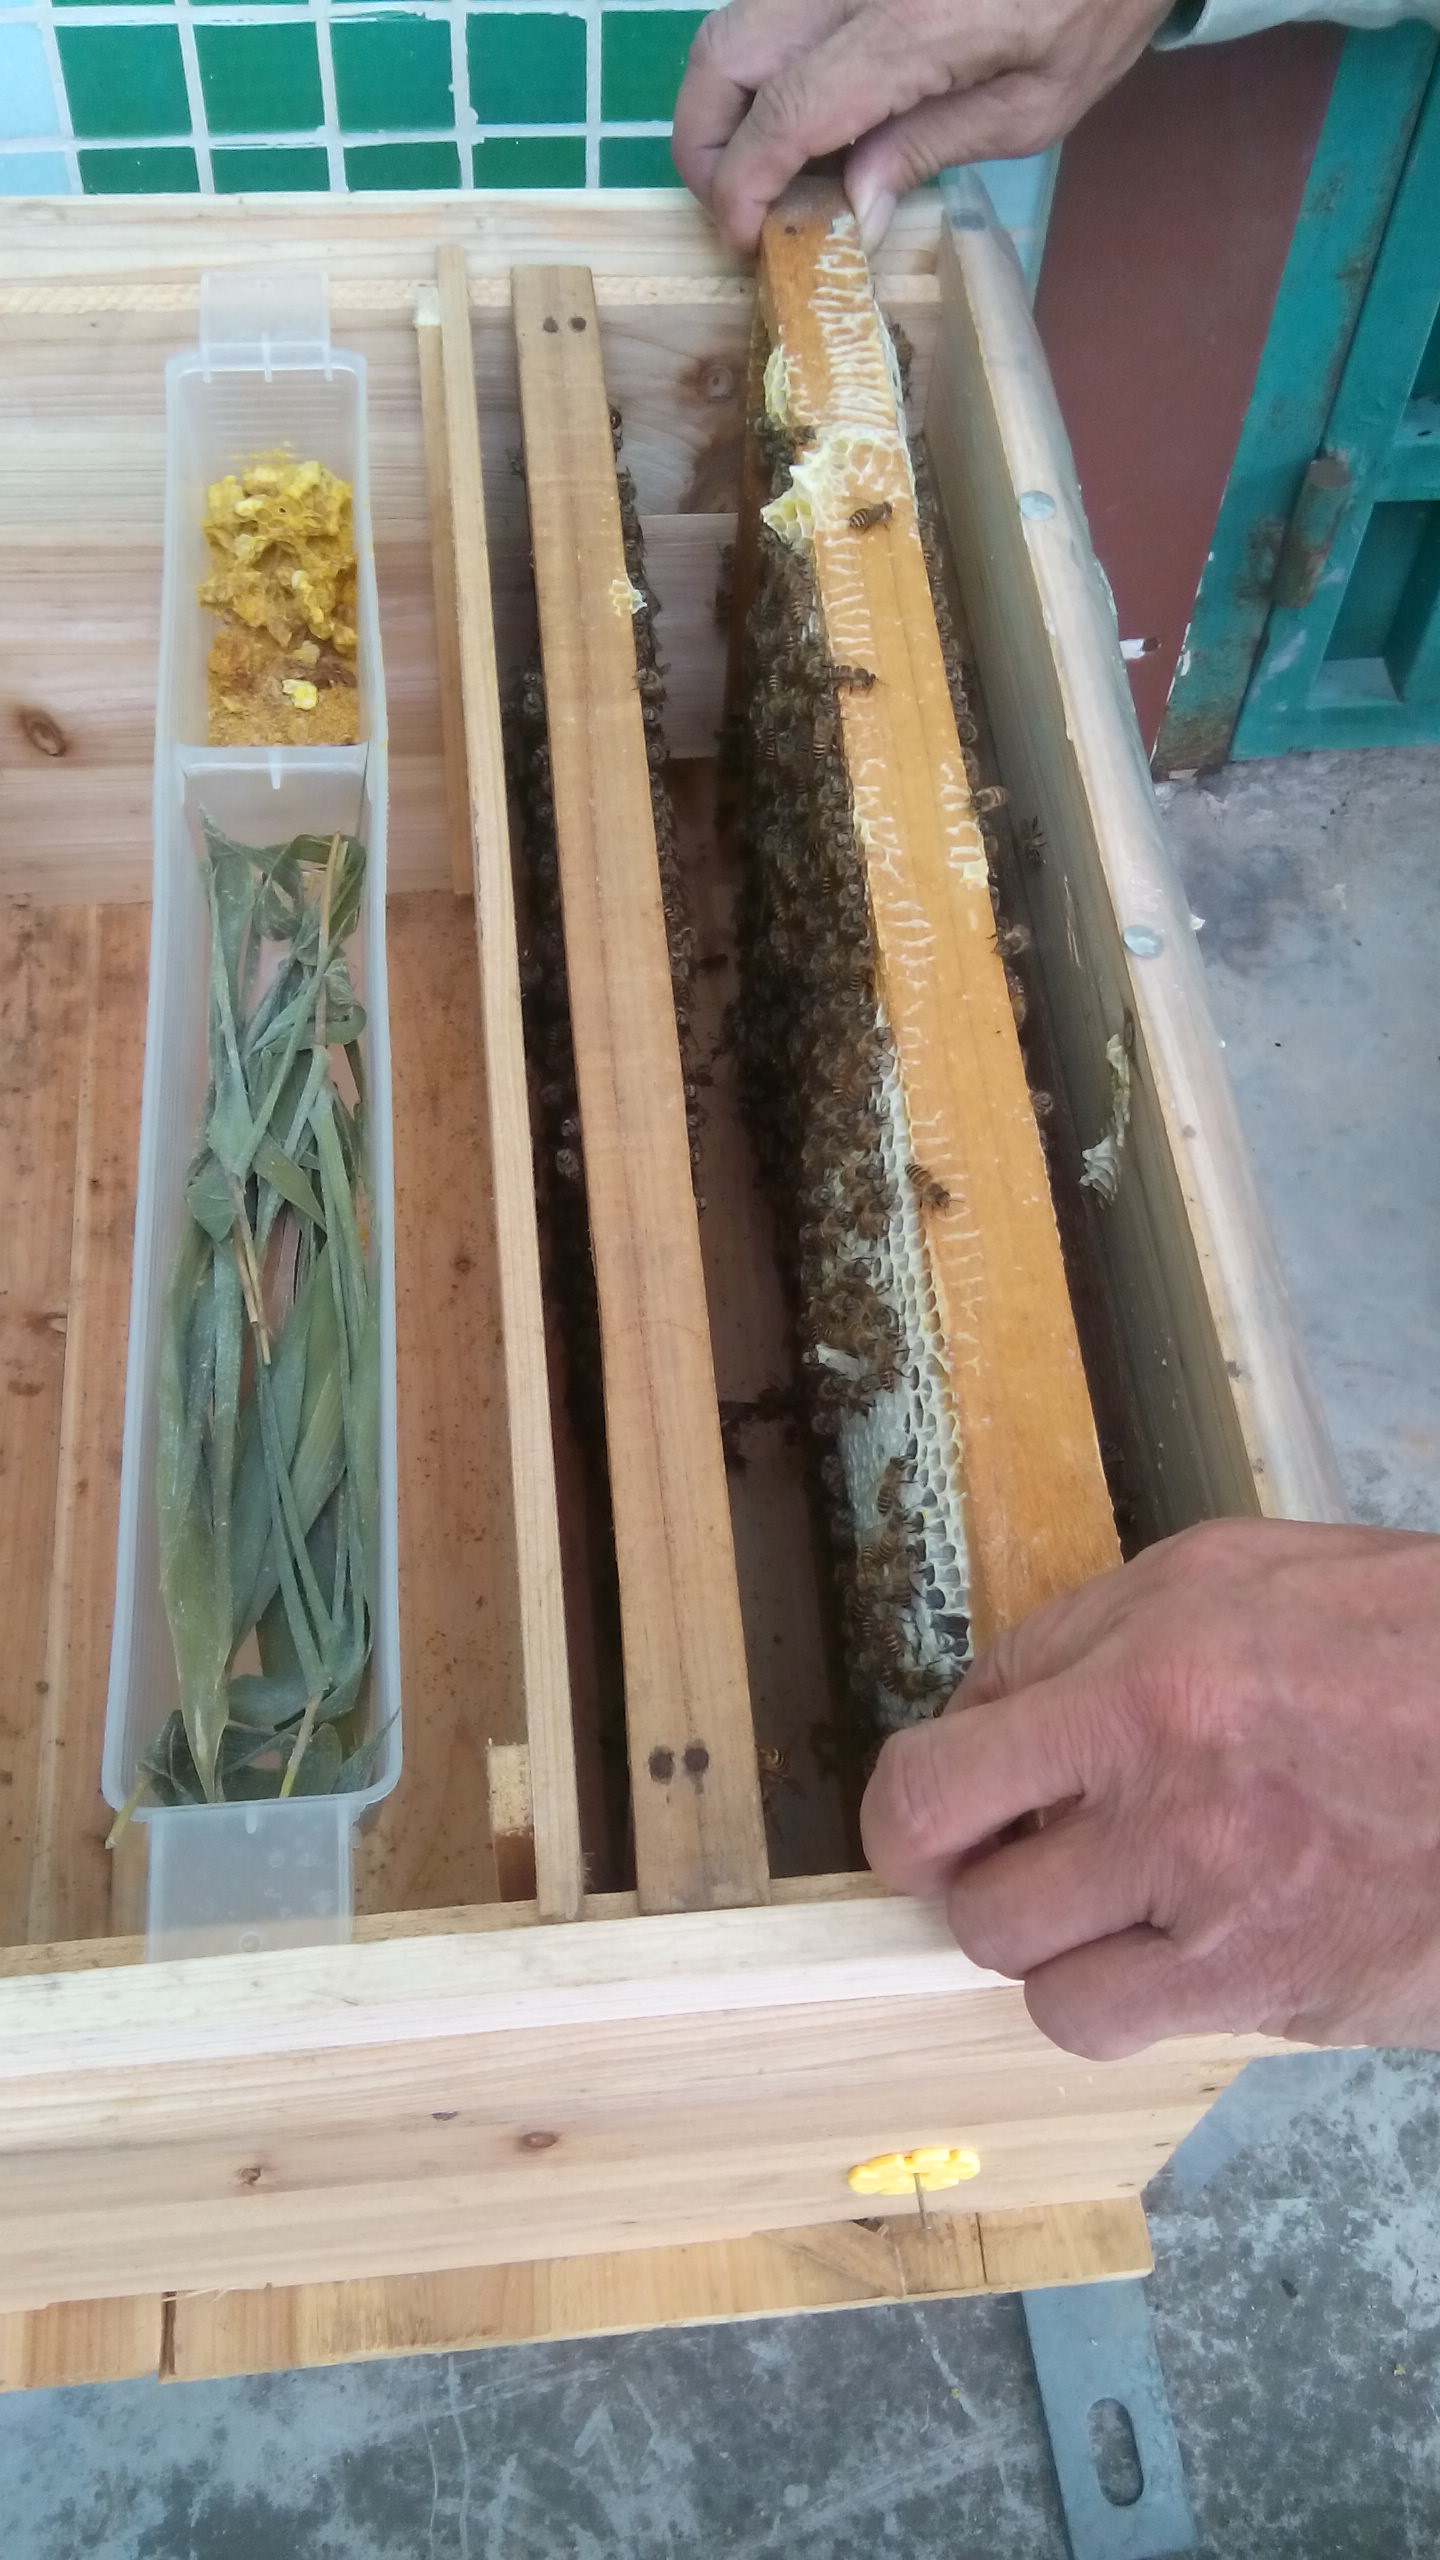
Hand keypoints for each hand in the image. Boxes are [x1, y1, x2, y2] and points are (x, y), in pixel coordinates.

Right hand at [672, 0, 1174, 252]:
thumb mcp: (1037, 103)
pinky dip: (762, 62)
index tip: (745, 237)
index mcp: (909, 29)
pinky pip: (772, 4)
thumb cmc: (1097, 2)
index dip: (743, 187)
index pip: (782, 115)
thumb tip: (852, 211)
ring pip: (731, 21)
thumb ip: (932, 148)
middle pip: (722, 54)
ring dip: (725, 101)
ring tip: (768, 164)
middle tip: (735, 204)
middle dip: (704, 143)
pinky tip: (802, 107)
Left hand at [861, 1519, 1439, 2058]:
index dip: (907, 1821)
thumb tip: (979, 1711)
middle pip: (978, 1911)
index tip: (927, 1826)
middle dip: (988, 1886)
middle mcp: (1175, 1813)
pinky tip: (1186, 1947)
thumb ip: (1080, 1635)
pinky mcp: (1288, 1999)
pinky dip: (1140, 2003)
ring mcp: (1234, 1922)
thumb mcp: (1231, 1572)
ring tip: (1115, 1905)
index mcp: (1147, 1686)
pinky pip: (1141, 2035)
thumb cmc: (1405, 1637)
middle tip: (1032, 1858)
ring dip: (1060, 1955)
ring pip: (1047, 1995)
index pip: (934, 1788)